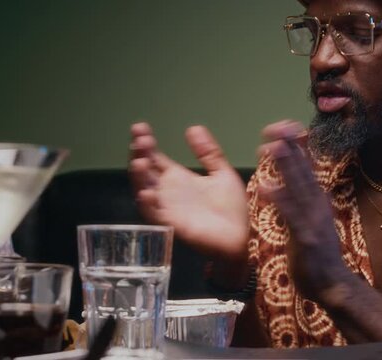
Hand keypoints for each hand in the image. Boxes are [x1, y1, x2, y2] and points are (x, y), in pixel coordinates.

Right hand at [129, 123, 248, 261]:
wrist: (243, 237)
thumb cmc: (232, 209)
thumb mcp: (222, 174)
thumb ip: (208, 153)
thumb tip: (193, 128)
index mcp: (178, 178)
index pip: (154, 158)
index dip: (145, 143)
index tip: (140, 127)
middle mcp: (168, 192)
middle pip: (144, 171)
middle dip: (139, 154)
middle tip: (141, 139)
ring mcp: (168, 208)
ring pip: (143, 191)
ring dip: (138, 177)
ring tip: (140, 161)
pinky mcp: (173, 225)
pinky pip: (154, 215)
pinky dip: (147, 204)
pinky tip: (146, 192)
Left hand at [259, 121, 352, 303]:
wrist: (332, 285)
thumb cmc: (316, 254)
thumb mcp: (308, 221)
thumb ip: (299, 200)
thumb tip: (288, 181)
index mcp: (315, 199)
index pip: (305, 167)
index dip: (295, 146)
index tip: (282, 126)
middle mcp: (316, 204)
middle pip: (302, 170)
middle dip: (289, 147)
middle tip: (276, 126)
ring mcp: (312, 219)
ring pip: (297, 187)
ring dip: (285, 166)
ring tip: (271, 146)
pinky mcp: (305, 237)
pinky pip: (289, 216)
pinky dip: (279, 200)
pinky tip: (265, 187)